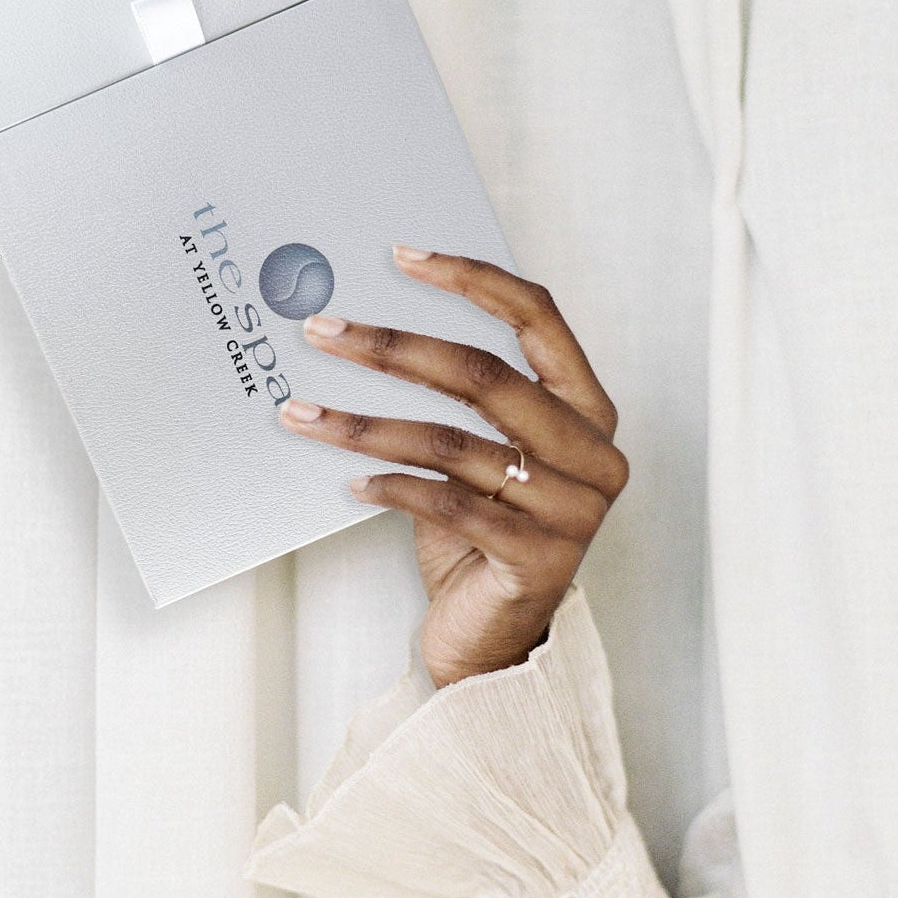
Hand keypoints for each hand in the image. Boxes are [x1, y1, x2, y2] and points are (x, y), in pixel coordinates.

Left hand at [279, 246, 627, 687]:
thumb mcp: (481, 456)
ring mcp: (573, 510)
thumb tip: (368, 329)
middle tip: (322, 331)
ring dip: (365, 425)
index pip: (539, 318)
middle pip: (484, 375)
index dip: (471, 279)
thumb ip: (459, 400)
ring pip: (453, 443)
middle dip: (392, 347)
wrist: (495, 642)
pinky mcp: (536, 559)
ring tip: (304, 415)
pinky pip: (449, 505)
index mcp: (588, 410)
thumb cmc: (481, 538)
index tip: (402, 255)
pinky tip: (351, 483)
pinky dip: (392, 487)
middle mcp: (593, 454)